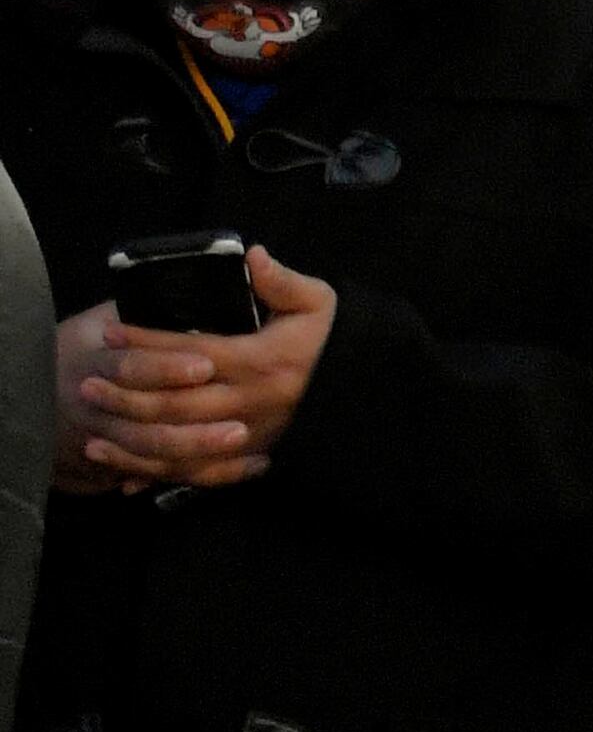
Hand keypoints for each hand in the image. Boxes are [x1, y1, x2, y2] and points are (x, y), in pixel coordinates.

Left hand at [69, 253, 335, 488]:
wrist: (367, 392)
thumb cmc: (335, 342)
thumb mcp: (319, 303)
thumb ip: (283, 281)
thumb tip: (252, 256)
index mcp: (261, 360)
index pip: (192, 351)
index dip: (148, 342)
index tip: (111, 331)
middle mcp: (251, 402)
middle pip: (177, 403)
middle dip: (127, 393)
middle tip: (87, 382)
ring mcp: (250, 434)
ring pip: (181, 442)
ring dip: (134, 435)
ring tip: (94, 425)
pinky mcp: (251, 455)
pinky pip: (200, 472)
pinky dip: (160, 475)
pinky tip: (126, 473)